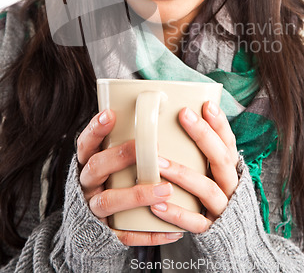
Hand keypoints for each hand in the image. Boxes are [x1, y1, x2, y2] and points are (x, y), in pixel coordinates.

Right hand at [76, 110, 182, 245]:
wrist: (90, 227)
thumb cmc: (112, 181)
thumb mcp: (111, 161)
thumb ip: (126, 143)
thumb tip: (159, 112)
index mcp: (88, 163)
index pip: (86, 143)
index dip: (96, 129)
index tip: (110, 114)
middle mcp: (87, 185)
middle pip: (96, 168)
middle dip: (121, 157)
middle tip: (152, 150)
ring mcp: (93, 210)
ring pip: (108, 201)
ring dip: (138, 195)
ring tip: (166, 190)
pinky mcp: (105, 234)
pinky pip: (124, 234)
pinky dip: (149, 233)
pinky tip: (173, 230)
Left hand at [150, 101, 238, 232]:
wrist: (235, 240)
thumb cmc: (215, 195)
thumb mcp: (214, 172)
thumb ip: (202, 151)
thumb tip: (179, 117)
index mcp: (231, 169)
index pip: (228, 142)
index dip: (220, 123)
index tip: (206, 104)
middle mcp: (230, 186)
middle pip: (221, 159)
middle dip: (203, 135)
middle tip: (183, 115)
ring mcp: (222, 209)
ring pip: (206, 189)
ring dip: (182, 174)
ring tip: (158, 162)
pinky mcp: (212, 230)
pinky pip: (195, 223)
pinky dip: (177, 214)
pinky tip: (156, 205)